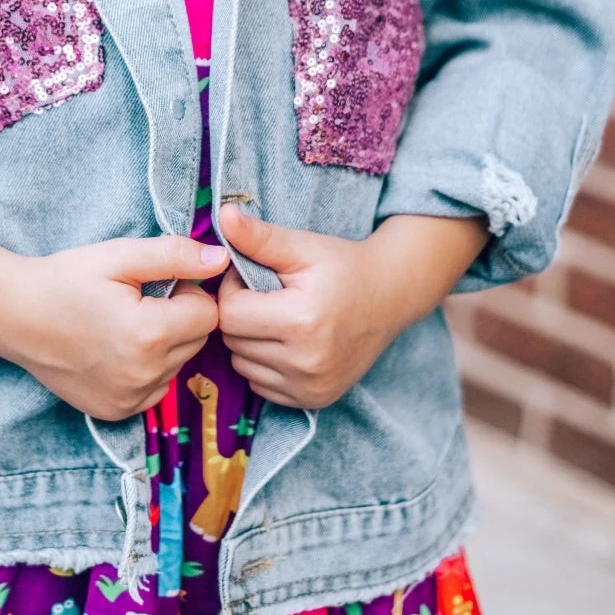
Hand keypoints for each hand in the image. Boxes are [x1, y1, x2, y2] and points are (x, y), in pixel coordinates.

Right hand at [0, 236, 227, 421]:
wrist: (15, 315)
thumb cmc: (66, 279)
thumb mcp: (119, 256)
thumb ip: (175, 255)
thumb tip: (221, 260)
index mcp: (148, 334)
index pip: (208, 313)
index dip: (188, 292)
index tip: (158, 283)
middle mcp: (144, 375)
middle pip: (197, 341)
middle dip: (179, 317)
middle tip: (139, 301)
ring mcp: (130, 399)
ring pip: (178, 365)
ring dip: (164, 344)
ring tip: (124, 324)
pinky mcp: (117, 412)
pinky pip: (157, 388)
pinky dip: (147, 368)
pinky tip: (117, 349)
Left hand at [218, 204, 489, 408]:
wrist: (391, 296)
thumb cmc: (343, 266)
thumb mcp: (301, 246)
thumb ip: (258, 236)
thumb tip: (223, 214)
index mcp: (302, 322)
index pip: (230, 315)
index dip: (232, 290)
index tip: (249, 277)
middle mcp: (307, 362)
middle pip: (233, 342)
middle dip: (239, 314)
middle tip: (263, 294)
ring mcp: (312, 387)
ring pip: (242, 365)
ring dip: (248, 341)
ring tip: (275, 316)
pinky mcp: (314, 400)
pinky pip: (260, 385)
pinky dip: (263, 364)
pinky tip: (284, 341)